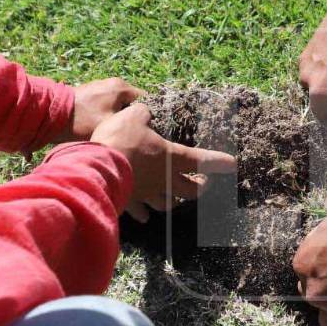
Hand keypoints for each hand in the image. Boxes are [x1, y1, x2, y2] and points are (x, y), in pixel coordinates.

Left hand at [59, 78, 146, 141]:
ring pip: (119, 103)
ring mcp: (100, 86)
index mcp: (121, 87)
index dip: (149, 115)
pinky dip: (108, 113)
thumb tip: (142, 125)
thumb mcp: (111, 124)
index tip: (147, 130)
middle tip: (131, 132)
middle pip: (132, 101)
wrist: (51, 114)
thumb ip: (130, 122)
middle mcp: (112, 83)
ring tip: (117, 131)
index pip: (146, 100)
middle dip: (132, 116)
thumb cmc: (82, 121)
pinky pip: (107, 103)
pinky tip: (104, 126)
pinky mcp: (90, 93)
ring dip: (119, 116)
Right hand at [91, 103, 237, 221]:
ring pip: (168, 204)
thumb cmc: (119, 140)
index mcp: (171, 157)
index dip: (219, 162)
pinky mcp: (130, 203)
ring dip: (174, 201)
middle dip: (200, 188)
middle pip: (190, 191)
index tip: (232, 165)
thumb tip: (146, 111)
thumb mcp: (134, 116)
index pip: (202, 161)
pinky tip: (145, 214)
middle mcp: (164, 180)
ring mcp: (147, 194)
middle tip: (203, 184)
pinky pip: (142, 212)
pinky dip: (145, 213)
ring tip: (175, 197)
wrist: (94, 168)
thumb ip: (144, 113)